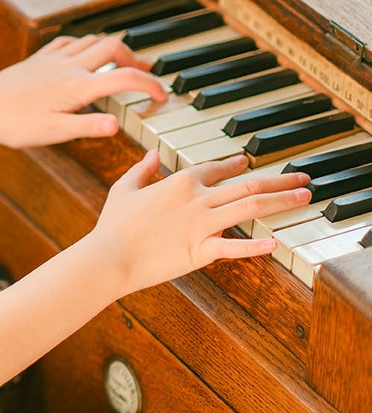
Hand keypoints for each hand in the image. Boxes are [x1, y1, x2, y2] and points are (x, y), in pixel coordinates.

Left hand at [0, 34, 167, 147]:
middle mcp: (68, 66)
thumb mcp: (53, 133)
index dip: (150, 86)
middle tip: (147, 73)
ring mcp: (54, 58)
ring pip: (94, 40)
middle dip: (136, 59)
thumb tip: (117, 125)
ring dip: (114, 50)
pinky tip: (85, 55)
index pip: (124, 78)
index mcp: (76, 87)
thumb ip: (87, 128)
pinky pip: (71, 41)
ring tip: (123, 63)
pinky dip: (87, 45)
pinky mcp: (40, 58)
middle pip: (114, 48)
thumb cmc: (14, 125)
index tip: (162, 96)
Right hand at [90, 151, 311, 296]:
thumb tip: (153, 155)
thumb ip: (141, 170)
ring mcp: (202, 224)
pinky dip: (256, 246)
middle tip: (302, 178)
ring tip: (304, 198)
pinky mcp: (201, 250)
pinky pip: (234, 247)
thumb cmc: (112, 226)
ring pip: (251, 207)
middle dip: (279, 180)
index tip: (250, 163)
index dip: (237, 164)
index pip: (216, 168)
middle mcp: (197, 199)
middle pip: (248, 184)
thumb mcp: (123, 189)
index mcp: (179, 182)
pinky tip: (275, 242)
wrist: (108, 257)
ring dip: (281, 201)